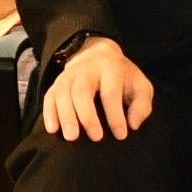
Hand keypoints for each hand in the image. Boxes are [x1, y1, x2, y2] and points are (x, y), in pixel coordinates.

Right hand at [40, 35, 156, 143]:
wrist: (97, 54)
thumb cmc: (122, 76)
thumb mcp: (140, 85)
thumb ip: (142, 105)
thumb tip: (132, 124)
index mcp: (110, 68)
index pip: (110, 93)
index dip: (115, 115)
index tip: (120, 135)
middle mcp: (86, 69)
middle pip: (82, 91)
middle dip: (87, 116)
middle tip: (95, 137)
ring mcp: (68, 75)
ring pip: (63, 94)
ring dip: (66, 116)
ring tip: (71, 137)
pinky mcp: (57, 82)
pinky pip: (49, 96)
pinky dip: (49, 113)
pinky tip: (52, 129)